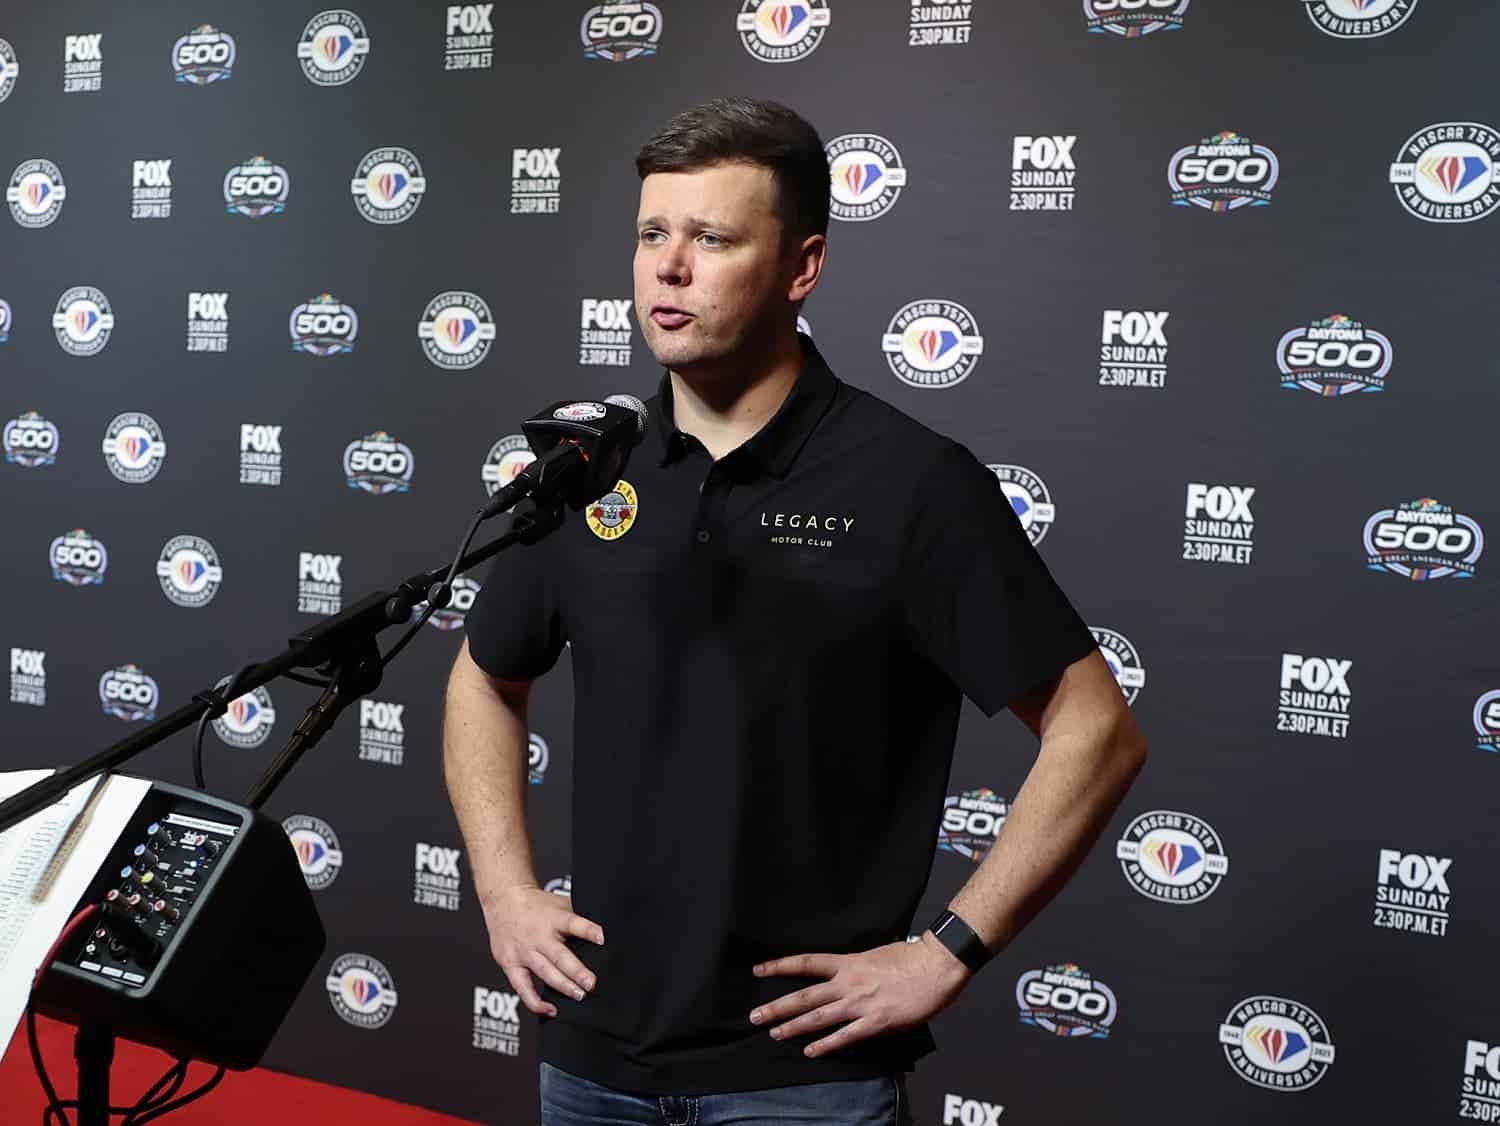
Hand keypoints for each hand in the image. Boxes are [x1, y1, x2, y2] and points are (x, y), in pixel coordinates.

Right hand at [481, 885, 604, 1016]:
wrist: (503, 900)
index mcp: (553, 918)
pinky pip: (522, 988)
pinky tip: (550, 1010)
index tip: (602, 938)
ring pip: (544, 972)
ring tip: (580, 996)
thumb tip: (606, 932)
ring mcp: (523, 951)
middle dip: (576, 971)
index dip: (588, 930)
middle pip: (559, 955)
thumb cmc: (538, 905)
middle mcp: (538, 935)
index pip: (573, 923)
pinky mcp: (510, 964)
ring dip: (563, 986)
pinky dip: (535, 1002)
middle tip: (591, 983)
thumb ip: (577, 919)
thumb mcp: (560, 904)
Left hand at [748, 934, 970, 1056]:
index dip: (780, 966)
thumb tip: (845, 970)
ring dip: (794, 1026)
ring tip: (774, 1033)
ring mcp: (861, 1003)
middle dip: (778, 1006)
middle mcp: (849, 982)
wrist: (937, 965)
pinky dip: (826, 1045)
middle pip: (805, 995)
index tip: (759, 970)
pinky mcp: (876, 1022)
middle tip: (755, 1016)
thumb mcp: (876, 953)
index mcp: (849, 962)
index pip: (806, 962)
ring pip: (819, 1017)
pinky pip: (846, 1036)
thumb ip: (857, 965)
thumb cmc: (911, 957)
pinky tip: (810, 1051)